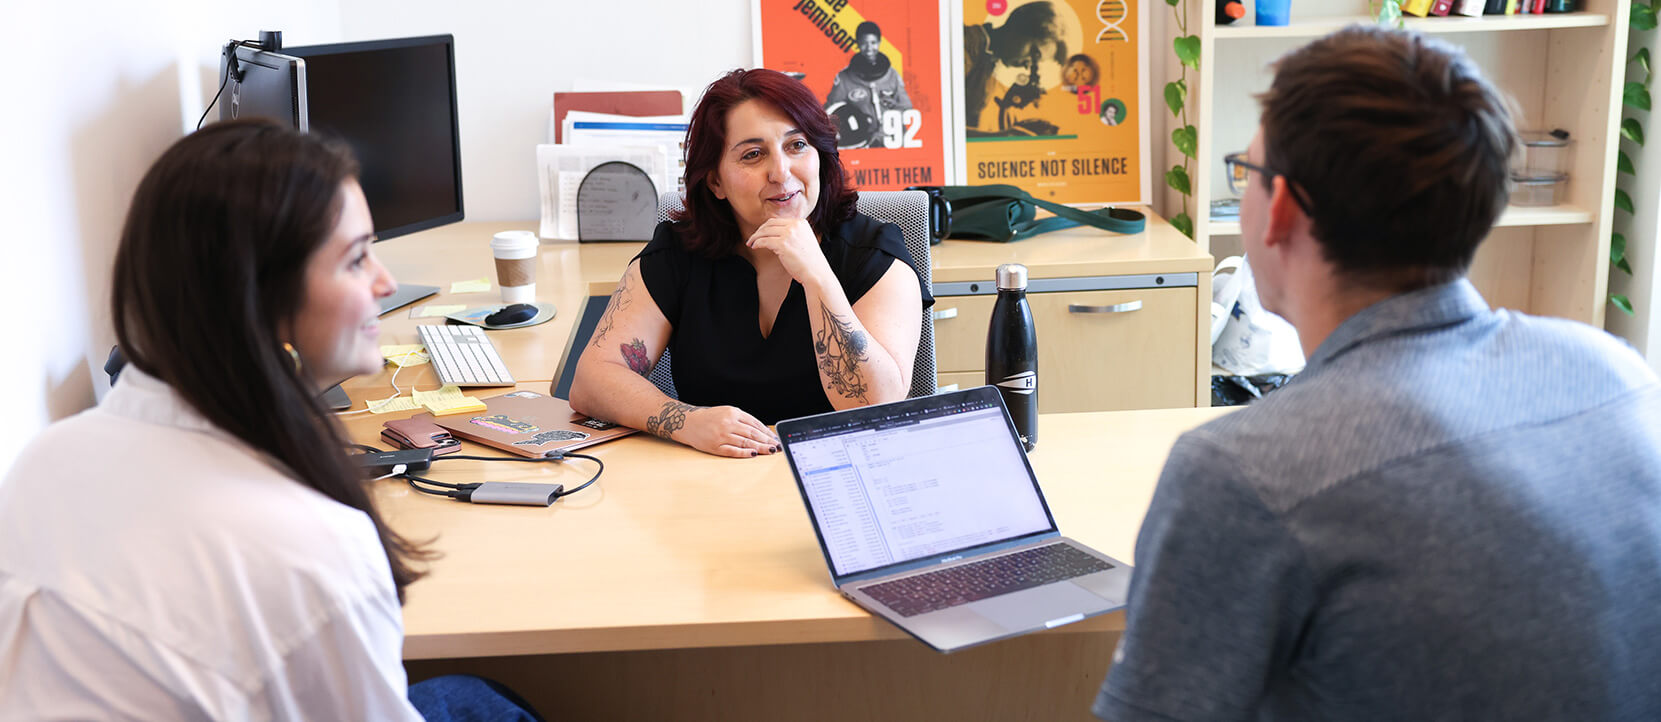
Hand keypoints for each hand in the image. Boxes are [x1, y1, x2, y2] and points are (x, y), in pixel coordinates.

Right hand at [645, 401, 780, 457]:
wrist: (688, 422)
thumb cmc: (709, 418)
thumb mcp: (727, 412)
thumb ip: (743, 420)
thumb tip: (762, 432)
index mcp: (732, 412)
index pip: (754, 423)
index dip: (767, 432)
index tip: (776, 438)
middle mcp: (728, 423)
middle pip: (752, 433)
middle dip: (767, 441)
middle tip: (777, 446)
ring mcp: (721, 436)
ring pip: (745, 442)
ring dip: (760, 448)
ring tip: (770, 451)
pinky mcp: (715, 447)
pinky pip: (733, 451)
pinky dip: (744, 453)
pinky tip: (753, 454)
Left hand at [747, 218, 834, 292]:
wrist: (816, 273)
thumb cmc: (810, 262)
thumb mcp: (804, 240)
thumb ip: (793, 234)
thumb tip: (776, 233)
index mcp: (801, 223)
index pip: (778, 220)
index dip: (766, 226)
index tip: (761, 233)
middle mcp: (795, 225)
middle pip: (770, 223)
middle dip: (759, 230)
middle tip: (753, 238)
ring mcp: (789, 234)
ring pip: (765, 231)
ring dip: (755, 237)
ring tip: (751, 243)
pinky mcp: (782, 244)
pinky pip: (764, 241)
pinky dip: (757, 243)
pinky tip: (754, 247)